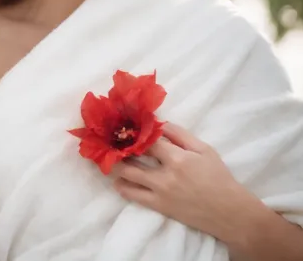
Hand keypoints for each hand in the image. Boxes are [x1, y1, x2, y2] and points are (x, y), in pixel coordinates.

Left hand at [110, 122, 248, 241]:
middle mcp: (165, 176)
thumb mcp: (203, 149)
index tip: (127, 126)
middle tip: (110, 141)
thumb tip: (159, 123)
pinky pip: (134, 196)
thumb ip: (180, 134)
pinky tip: (117, 180)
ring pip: (128, 177)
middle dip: (119, 148)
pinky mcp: (159, 207)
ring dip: (116, 165)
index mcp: (177, 158)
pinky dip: (123, 187)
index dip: (135, 132)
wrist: (228, 212)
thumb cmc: (218, 177)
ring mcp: (160, 193)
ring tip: (109, 157)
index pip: (148, 141)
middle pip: (132, 158)